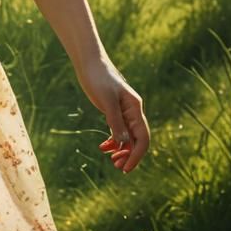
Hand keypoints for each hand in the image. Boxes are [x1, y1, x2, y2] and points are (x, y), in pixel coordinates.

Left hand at [77, 57, 149, 173]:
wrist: (89, 63)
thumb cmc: (98, 78)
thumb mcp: (107, 101)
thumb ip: (115, 121)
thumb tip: (124, 144)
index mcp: (135, 109)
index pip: (142, 138)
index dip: (137, 155)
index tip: (126, 168)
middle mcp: (132, 112)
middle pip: (136, 140)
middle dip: (129, 155)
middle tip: (117, 166)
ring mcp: (123, 112)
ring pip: (127, 137)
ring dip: (121, 150)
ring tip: (111, 160)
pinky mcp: (113, 111)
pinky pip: (118, 130)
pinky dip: (112, 141)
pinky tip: (103, 147)